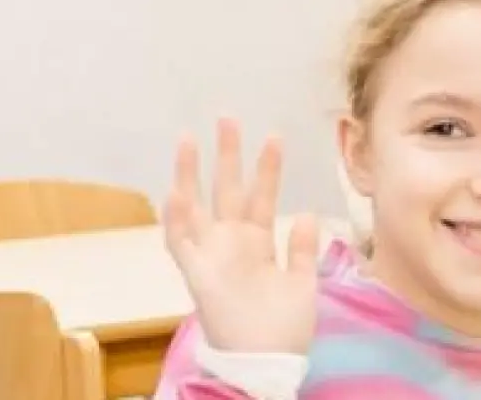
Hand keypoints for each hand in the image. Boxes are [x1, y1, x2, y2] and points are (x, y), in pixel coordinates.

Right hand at [163, 118, 321, 354]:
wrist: (268, 363)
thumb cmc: (285, 329)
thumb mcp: (302, 282)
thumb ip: (302, 248)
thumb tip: (305, 212)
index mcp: (258, 244)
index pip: (261, 196)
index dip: (267, 168)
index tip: (274, 136)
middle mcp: (232, 244)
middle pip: (227, 190)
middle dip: (227, 155)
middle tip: (227, 118)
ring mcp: (212, 256)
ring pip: (195, 206)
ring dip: (189, 175)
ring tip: (188, 139)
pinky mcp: (197, 274)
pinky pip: (181, 243)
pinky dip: (176, 219)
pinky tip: (175, 191)